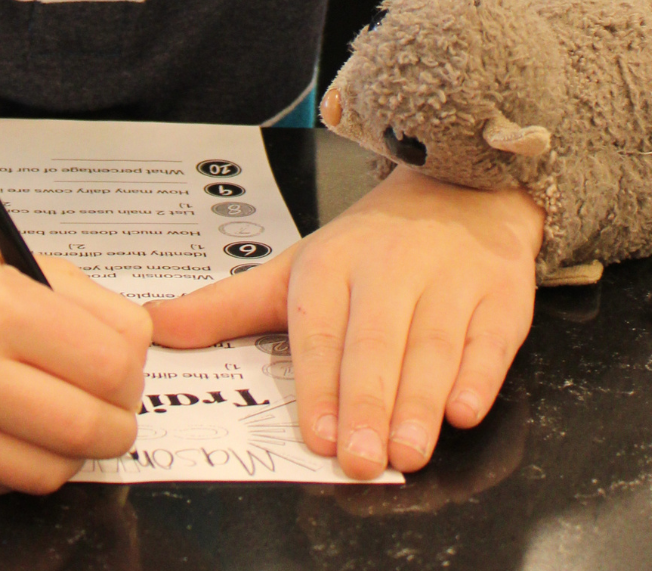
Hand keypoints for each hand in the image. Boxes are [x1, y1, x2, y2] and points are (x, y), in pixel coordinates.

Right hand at [0, 211, 151, 494]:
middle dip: (115, 418)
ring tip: (56, 412)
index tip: (122, 365)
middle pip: (93, 426)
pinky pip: (10, 487)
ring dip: (73, 448)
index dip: (131, 369)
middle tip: (106, 401)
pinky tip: (8, 425)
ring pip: (56, 470)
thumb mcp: (14, 266)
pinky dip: (25, 462)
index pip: (112, 362)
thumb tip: (144, 350)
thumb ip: (87, 305)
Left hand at [146, 166, 542, 478]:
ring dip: (420, 400)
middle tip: (360, 461)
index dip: (318, 382)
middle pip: (376, 341)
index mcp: (331, 263)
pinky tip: (465, 410)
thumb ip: (226, 306)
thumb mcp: (295, 269)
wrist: (457, 190)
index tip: (313, 433)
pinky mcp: (499, 294)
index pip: (320, 326)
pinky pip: (490, 338)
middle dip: (368, 403)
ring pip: (433, 344)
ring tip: (408, 452)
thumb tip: (153, 328)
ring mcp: (449, 279)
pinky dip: (480, 374)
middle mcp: (389, 267)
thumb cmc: (367, 249)